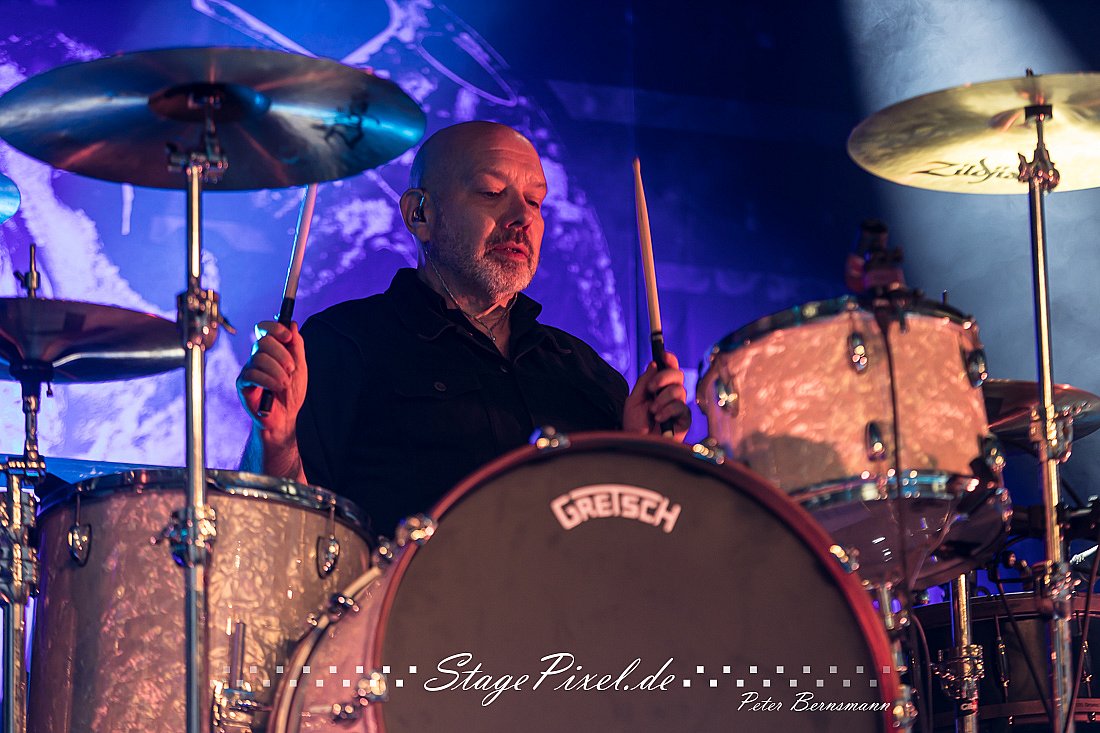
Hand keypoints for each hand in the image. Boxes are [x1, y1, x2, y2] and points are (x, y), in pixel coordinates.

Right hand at [237, 320, 307, 456]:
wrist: (285, 418)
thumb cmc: (291, 393)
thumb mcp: (300, 366)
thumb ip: (296, 345)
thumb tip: (292, 323)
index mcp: (270, 351)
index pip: (264, 329)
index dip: (275, 328)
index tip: (288, 336)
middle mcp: (257, 357)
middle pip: (263, 341)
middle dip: (282, 354)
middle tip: (291, 369)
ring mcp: (249, 369)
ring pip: (260, 357)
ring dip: (277, 371)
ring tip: (285, 384)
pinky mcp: (243, 383)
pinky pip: (253, 374)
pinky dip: (269, 380)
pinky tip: (276, 389)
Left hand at [623, 351, 690, 440]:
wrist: (636, 444)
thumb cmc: (634, 424)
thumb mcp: (634, 400)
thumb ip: (644, 382)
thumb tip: (654, 364)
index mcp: (659, 388)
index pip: (669, 369)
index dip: (669, 360)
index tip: (663, 355)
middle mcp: (670, 395)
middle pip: (678, 375)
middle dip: (664, 378)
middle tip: (651, 389)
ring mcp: (678, 407)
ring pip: (679, 390)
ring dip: (662, 399)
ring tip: (652, 411)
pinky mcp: (684, 420)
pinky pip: (681, 407)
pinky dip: (668, 410)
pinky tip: (658, 418)